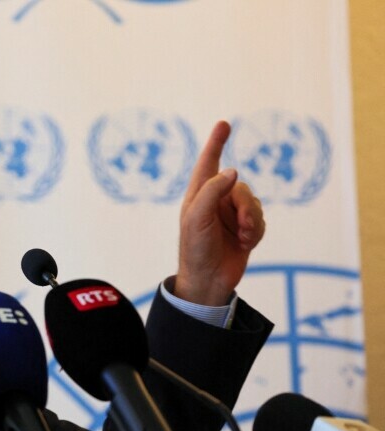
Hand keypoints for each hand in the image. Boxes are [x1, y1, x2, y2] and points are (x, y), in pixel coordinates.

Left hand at [175, 121, 264, 305]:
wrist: (208, 281)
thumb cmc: (195, 249)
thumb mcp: (196, 218)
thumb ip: (212, 191)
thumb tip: (232, 171)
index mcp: (198, 194)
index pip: (208, 162)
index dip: (216, 143)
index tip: (224, 124)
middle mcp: (215, 201)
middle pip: (240, 187)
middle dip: (245, 206)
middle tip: (241, 225)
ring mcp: (231, 215)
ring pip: (254, 202)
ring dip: (252, 220)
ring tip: (242, 237)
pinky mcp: (245, 229)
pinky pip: (261, 220)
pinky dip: (257, 231)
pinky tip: (246, 244)